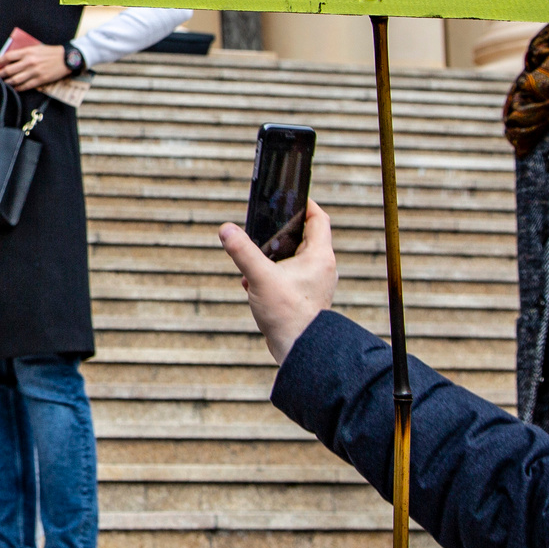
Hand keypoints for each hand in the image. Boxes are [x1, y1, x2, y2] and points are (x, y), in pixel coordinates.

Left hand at [0, 42, 71, 91]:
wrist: (66, 58)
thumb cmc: (51, 52)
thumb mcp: (36, 47)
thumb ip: (23, 52)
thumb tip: (10, 58)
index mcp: (28, 52)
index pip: (8, 57)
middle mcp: (29, 62)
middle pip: (9, 69)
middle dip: (0, 73)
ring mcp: (34, 72)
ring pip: (16, 79)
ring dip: (8, 82)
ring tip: (4, 82)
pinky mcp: (40, 80)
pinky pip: (26, 85)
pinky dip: (18, 87)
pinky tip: (15, 88)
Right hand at [217, 199, 337, 363]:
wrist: (299, 350)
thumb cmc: (288, 314)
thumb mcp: (260, 277)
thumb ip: (242, 251)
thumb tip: (226, 229)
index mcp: (319, 256)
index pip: (318, 219)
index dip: (305, 204)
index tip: (289, 197)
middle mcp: (322, 268)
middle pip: (303, 237)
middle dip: (279, 233)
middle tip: (262, 229)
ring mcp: (314, 283)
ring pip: (293, 259)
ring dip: (271, 257)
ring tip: (252, 262)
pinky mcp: (304, 297)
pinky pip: (288, 277)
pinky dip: (271, 275)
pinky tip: (251, 284)